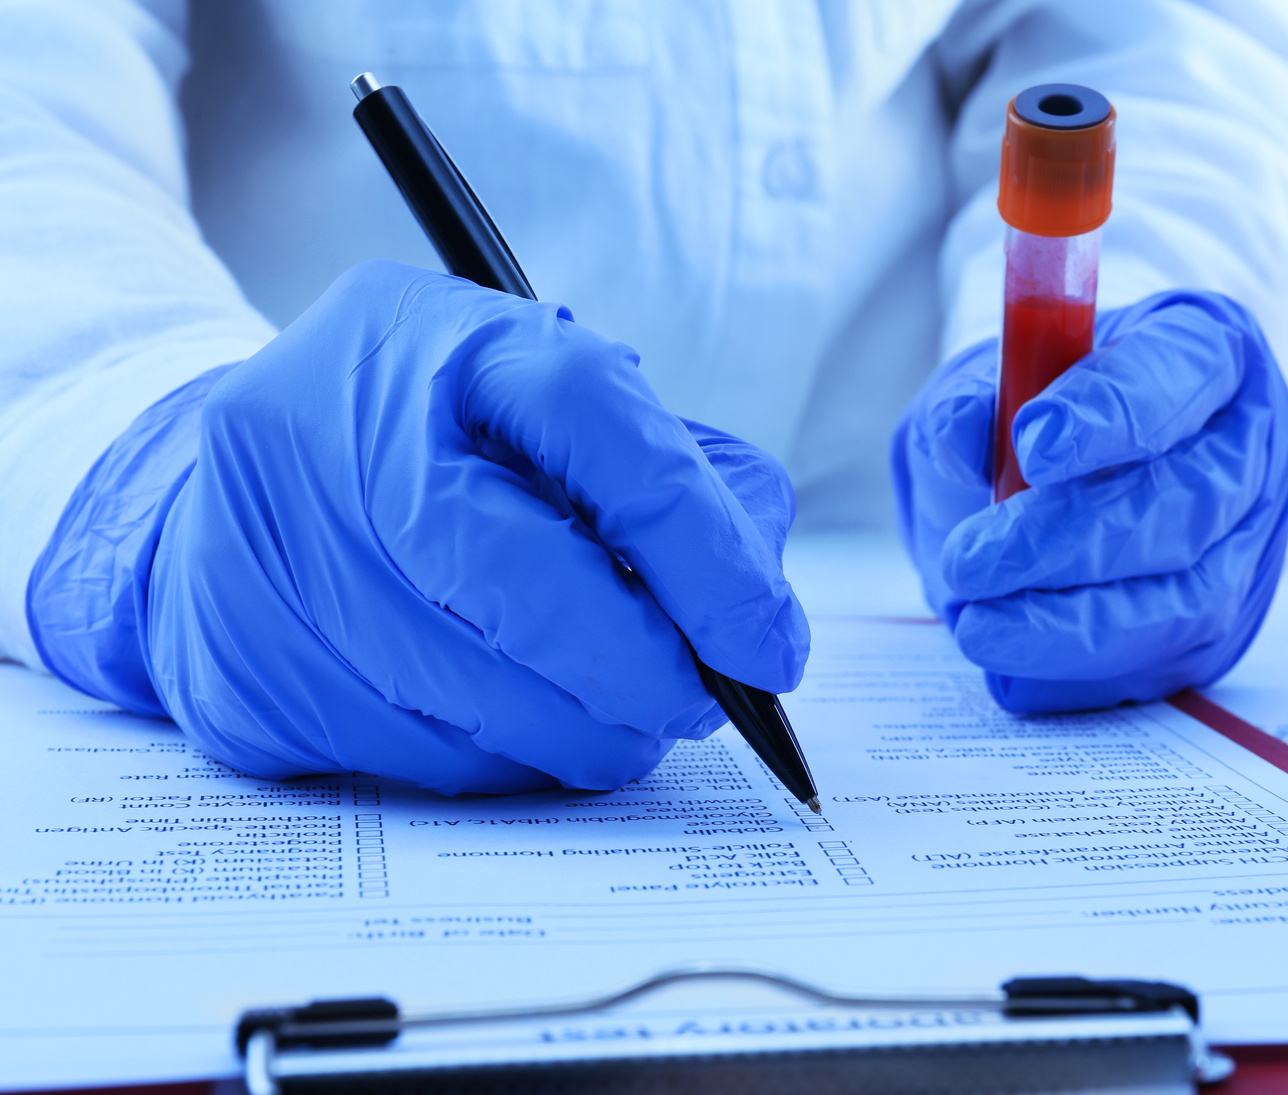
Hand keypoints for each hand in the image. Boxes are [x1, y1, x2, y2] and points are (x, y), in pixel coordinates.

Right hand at [30, 261, 807, 792]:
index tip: (770, 648)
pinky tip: (498, 711)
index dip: (703, 548)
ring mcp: (268, 561)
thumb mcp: (559, 406)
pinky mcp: (241, 678)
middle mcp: (331, 435)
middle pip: (529, 589)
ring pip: (482, 709)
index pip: (596, 422)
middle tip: (699, 702)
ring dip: (580, 731)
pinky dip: (494, 759)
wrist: (235, 482)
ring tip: (602, 704)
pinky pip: (417, 766)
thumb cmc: (441, 444)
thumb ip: (683, 480)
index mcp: (438, 340)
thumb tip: (758, 622)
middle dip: (645, 674)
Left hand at [891, 290, 1287, 712]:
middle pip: (1193, 495)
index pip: (1181, 371)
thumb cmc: (1022, 418)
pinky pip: (1164, 654)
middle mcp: (1252, 443)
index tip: (1032, 447)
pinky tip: (1007, 648)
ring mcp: (1250, 540)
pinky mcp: (1224, 621)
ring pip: (1189, 591)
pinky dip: (1079, 658)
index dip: (1112, 413)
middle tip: (971, 558)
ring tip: (974, 616)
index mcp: (1205, 348)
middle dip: (1073, 537)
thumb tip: (963, 434)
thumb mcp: (975, 389)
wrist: (1036, 491)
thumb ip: (963, 404)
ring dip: (1073, 616)